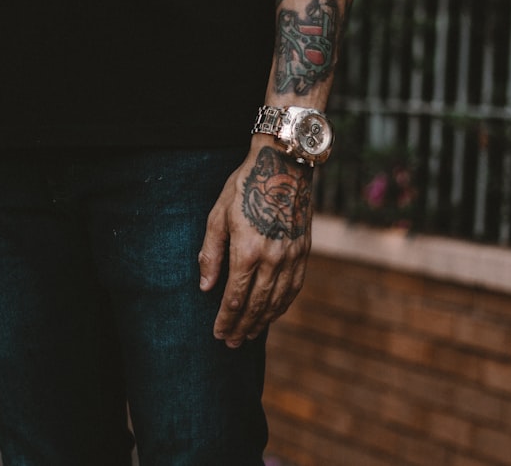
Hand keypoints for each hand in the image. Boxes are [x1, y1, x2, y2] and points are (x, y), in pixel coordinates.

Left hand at [199, 145, 312, 347]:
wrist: (284, 166)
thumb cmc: (245, 187)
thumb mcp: (217, 216)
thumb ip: (211, 254)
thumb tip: (206, 287)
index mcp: (247, 251)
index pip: (234, 297)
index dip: (225, 319)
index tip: (218, 334)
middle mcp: (273, 259)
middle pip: (256, 305)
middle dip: (242, 327)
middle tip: (231, 343)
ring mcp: (292, 257)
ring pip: (277, 300)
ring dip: (263, 321)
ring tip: (250, 335)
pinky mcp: (304, 252)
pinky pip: (294, 288)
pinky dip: (283, 306)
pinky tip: (273, 313)